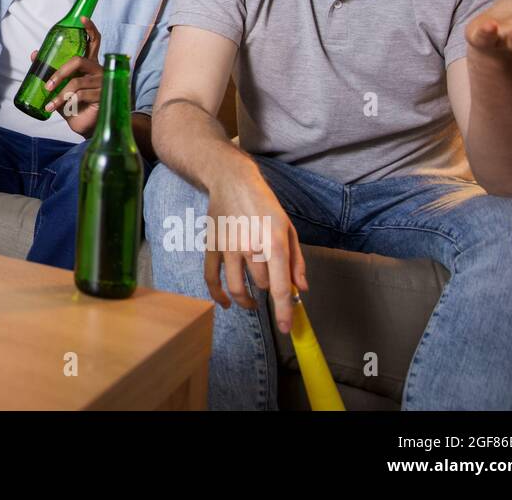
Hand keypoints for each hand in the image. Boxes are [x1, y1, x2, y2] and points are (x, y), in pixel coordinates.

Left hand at [40, 17, 103, 135]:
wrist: (88, 125)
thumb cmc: (76, 103)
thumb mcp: (61, 86)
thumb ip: (51, 71)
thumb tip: (34, 54)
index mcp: (89, 63)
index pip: (94, 41)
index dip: (89, 28)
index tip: (81, 18)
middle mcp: (98, 69)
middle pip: (79, 61)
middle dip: (60, 72)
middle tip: (48, 85)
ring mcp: (102, 82)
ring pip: (77, 82)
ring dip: (60, 94)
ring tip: (50, 104)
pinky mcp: (103, 95)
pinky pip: (81, 95)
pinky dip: (65, 102)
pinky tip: (56, 108)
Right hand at [203, 171, 306, 332]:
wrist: (232, 181)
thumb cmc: (264, 205)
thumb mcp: (288, 229)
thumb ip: (296, 261)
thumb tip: (300, 289)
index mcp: (273, 243)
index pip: (279, 287)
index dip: (283, 311)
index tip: (286, 329)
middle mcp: (250, 248)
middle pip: (261, 285)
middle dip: (268, 287)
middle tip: (271, 280)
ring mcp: (228, 248)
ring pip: (238, 287)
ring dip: (247, 299)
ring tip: (252, 302)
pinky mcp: (212, 246)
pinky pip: (211, 278)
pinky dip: (217, 295)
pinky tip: (225, 304)